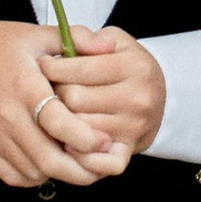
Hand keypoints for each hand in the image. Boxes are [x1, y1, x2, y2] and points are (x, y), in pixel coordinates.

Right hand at [0, 19, 124, 185]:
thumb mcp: (35, 33)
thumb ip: (76, 38)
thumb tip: (110, 45)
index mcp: (23, 87)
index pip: (58, 123)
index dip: (85, 137)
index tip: (105, 140)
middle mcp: (7, 117)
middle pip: (49, 160)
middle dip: (83, 169)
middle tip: (103, 162)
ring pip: (35, 172)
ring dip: (62, 173)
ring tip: (81, 161)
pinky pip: (15, 176)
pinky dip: (38, 176)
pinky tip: (50, 162)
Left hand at [42, 25, 168, 154]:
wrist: (160, 96)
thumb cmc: (127, 65)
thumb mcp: (115, 41)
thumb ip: (90, 39)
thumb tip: (64, 49)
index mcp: (134, 67)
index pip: (80, 69)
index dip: (52, 67)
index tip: (40, 65)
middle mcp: (137, 98)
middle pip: (74, 99)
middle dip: (54, 93)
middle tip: (46, 89)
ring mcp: (133, 126)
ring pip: (78, 128)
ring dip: (60, 121)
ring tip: (53, 111)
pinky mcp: (128, 149)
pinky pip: (102, 162)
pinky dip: (82, 157)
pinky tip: (68, 145)